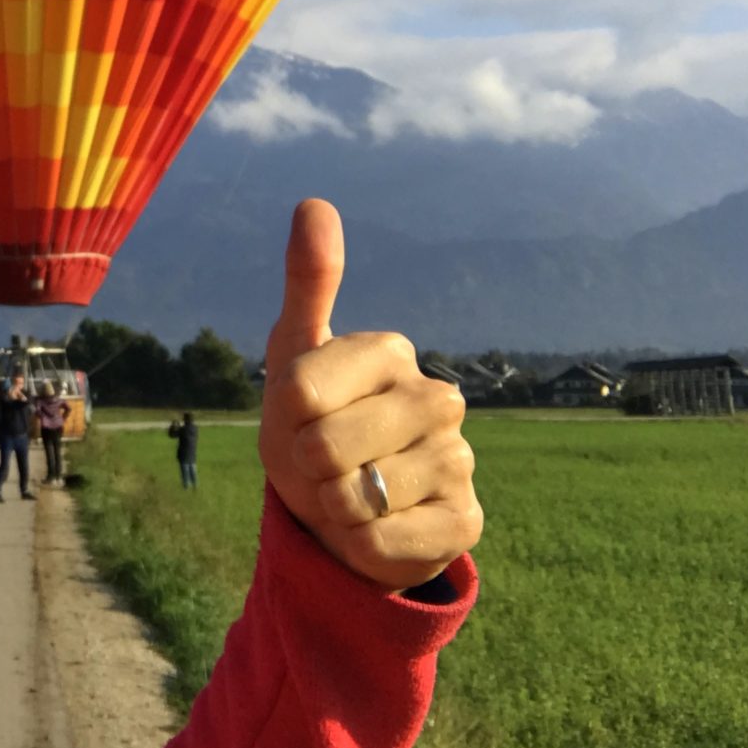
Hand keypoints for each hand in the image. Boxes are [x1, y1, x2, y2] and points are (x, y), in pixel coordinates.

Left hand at [258, 200, 482, 590]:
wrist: (339, 510)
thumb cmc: (308, 424)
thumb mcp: (292, 353)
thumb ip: (307, 280)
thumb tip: (314, 201)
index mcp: (389, 350)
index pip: (297, 390)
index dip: (279, 419)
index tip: (296, 419)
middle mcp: (438, 398)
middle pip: (324, 446)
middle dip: (303, 469)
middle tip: (320, 466)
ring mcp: (460, 459)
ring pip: (357, 497)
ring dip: (332, 509)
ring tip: (348, 494)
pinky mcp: (468, 521)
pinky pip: (386, 541)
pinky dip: (361, 545)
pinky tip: (375, 529)